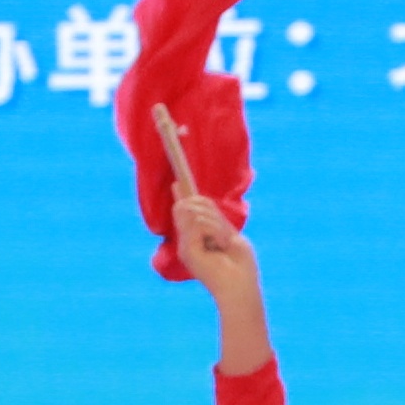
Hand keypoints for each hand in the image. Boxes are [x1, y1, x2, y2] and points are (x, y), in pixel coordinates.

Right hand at [156, 106, 258, 296]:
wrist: (240, 288)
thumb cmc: (239, 261)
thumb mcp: (226, 230)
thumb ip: (207, 213)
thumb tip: (181, 188)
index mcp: (195, 221)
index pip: (182, 186)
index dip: (174, 152)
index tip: (163, 117)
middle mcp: (184, 228)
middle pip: (189, 196)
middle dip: (212, 213)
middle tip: (224, 238)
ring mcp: (182, 238)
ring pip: (193, 208)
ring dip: (216, 225)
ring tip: (222, 245)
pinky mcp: (184, 248)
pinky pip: (198, 223)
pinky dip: (215, 233)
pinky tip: (217, 249)